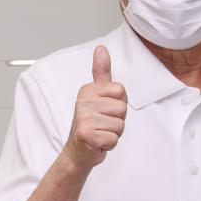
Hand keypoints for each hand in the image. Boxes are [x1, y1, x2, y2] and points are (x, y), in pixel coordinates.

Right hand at [65, 45, 126, 168]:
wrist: (78, 151)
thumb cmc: (92, 123)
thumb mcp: (98, 95)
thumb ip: (102, 72)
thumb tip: (101, 48)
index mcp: (87, 90)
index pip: (120, 90)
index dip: (118, 104)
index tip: (105, 110)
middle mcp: (82, 102)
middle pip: (122, 108)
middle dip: (117, 121)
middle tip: (102, 125)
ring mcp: (83, 118)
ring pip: (119, 125)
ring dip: (113, 133)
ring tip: (100, 133)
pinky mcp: (85, 135)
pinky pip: (113, 139)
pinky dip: (109, 144)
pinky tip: (98, 143)